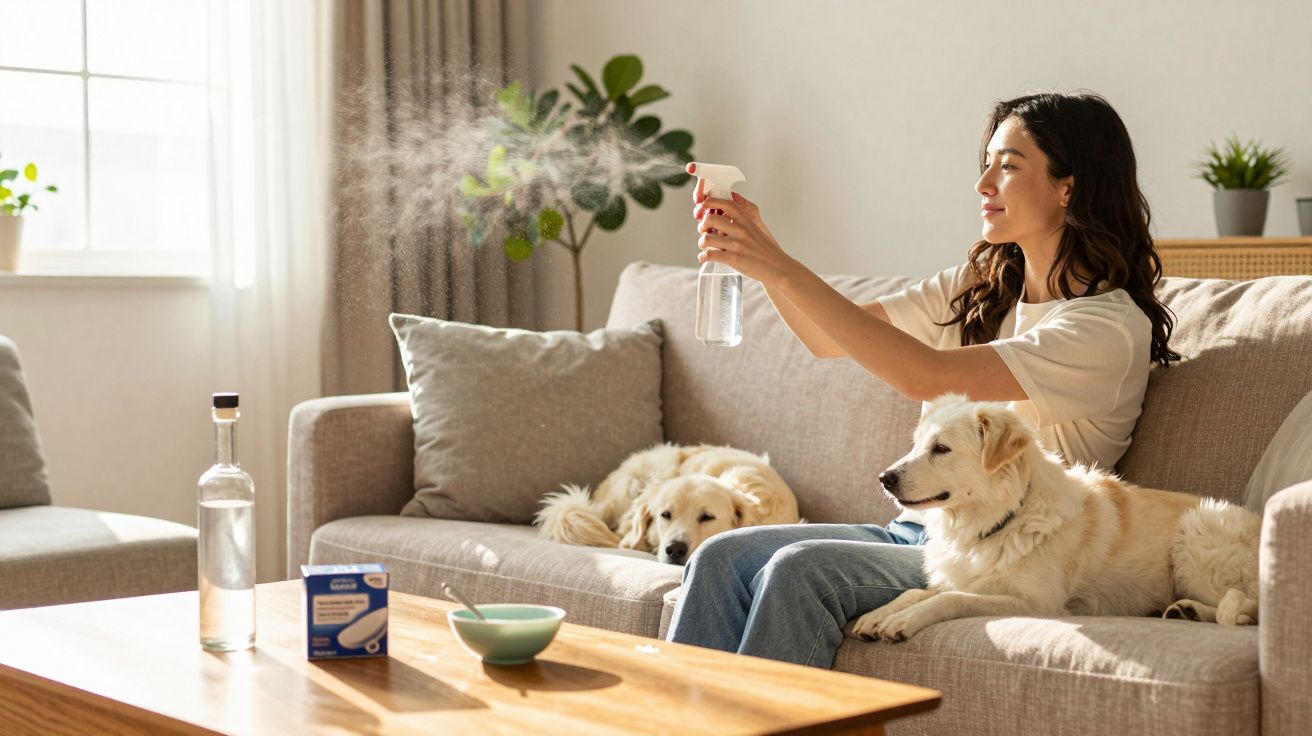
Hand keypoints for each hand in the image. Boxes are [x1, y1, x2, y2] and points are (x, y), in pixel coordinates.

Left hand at [687, 162, 797, 286]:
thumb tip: (733, 195)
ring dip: (702, 243)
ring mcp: (737, 245)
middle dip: (702, 225)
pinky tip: (705, 258)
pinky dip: (703, 257)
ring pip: (707, 239)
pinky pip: (710, 256)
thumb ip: (745, 211)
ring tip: (705, 247)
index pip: (724, 203)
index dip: (709, 202)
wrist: (777, 267)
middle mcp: (741, 230)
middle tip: (704, 231)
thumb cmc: (765, 247)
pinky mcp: (734, 259)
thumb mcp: (757, 225)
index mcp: (745, 219)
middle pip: (710, 219)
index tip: (703, 207)